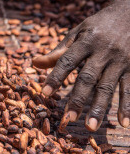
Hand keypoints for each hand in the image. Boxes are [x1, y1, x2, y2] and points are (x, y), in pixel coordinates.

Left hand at [33, 0, 129, 130]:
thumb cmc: (99, 25)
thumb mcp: (78, 32)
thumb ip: (58, 51)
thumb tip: (33, 63)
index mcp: (85, 41)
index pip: (67, 61)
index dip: (55, 77)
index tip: (44, 93)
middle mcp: (103, 51)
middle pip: (88, 78)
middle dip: (77, 100)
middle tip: (67, 119)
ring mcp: (121, 60)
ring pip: (108, 87)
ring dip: (99, 108)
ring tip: (90, 127)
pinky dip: (127, 106)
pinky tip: (124, 123)